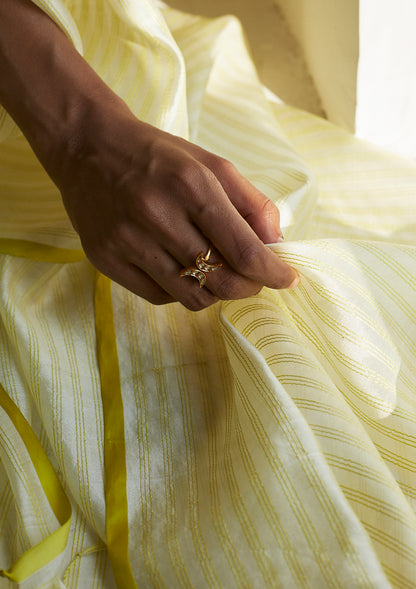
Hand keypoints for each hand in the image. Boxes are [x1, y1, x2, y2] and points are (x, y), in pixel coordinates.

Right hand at [52, 100, 298, 310]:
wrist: (87, 147)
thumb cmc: (157, 156)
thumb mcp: (211, 164)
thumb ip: (252, 203)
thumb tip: (277, 245)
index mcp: (191, 185)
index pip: (244, 250)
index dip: (274, 273)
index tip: (289, 279)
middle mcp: (156, 215)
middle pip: (222, 282)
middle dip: (250, 287)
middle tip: (254, 278)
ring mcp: (126, 241)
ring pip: (193, 298)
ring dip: (217, 293)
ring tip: (218, 272)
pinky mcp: (105, 259)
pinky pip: (160, 297)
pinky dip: (182, 290)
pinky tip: (182, 269)